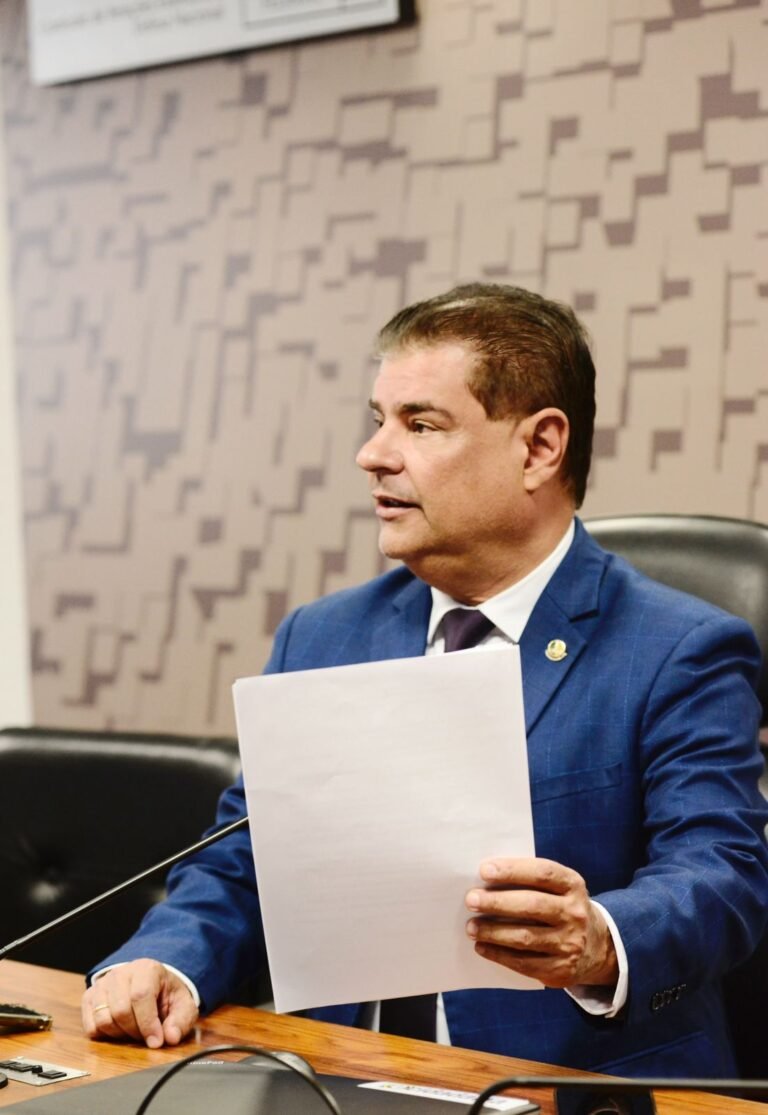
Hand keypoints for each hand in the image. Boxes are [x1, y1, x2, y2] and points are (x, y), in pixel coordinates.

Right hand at [82, 959, 198, 1047]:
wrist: (148, 985)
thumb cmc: (165, 996)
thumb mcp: (182, 1005)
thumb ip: (181, 1021)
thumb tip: (171, 1037)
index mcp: (146, 969)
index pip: (141, 995)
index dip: (148, 1023)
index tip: (156, 1042)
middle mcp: (120, 973)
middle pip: (120, 1010)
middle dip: (135, 1031)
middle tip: (146, 1035)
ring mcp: (102, 984)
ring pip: (103, 1019)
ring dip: (120, 1034)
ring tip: (133, 1030)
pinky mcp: (89, 998)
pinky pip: (91, 1027)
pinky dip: (105, 1036)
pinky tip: (119, 1029)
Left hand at [465, 857, 617, 988]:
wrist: (595, 947)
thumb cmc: (561, 907)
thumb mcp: (558, 888)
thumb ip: (530, 880)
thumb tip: (485, 880)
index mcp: (573, 885)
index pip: (543, 873)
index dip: (513, 870)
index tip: (484, 870)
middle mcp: (575, 914)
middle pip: (532, 906)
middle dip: (497, 902)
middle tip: (471, 899)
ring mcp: (570, 944)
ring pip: (526, 937)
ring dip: (493, 932)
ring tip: (471, 927)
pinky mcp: (560, 970)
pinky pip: (524, 963)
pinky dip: (499, 955)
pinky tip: (482, 947)